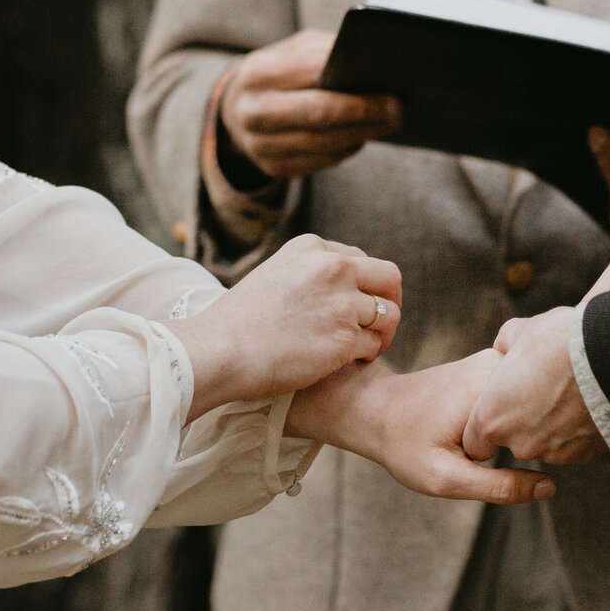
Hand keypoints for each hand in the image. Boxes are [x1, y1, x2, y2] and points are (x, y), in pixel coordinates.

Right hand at [176, 235, 400, 415]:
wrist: (219, 350)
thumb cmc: (238, 322)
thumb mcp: (274, 275)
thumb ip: (308, 275)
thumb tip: (335, 289)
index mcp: (313, 248)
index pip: (361, 260)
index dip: (364, 285)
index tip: (355, 305)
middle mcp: (332, 268)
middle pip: (390, 278)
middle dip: (390, 301)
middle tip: (378, 324)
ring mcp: (341, 303)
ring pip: (389, 314)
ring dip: (382, 333)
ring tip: (366, 347)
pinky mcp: (344, 338)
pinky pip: (375, 345)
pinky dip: (369, 355)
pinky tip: (351, 362)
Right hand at [221, 30, 402, 179]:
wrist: (236, 109)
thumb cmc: (279, 72)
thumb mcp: (295, 51)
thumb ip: (327, 52)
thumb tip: (374, 63)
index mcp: (259, 73)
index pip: (316, 76)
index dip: (356, 83)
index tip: (394, 88)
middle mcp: (253, 111)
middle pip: (321, 115)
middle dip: (366, 113)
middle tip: (400, 111)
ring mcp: (260, 145)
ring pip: (325, 144)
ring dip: (363, 134)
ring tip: (390, 123)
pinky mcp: (273, 167)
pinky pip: (321, 161)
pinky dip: (347, 148)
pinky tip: (362, 136)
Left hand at [288, 354, 556, 504]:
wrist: (375, 410)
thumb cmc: (404, 446)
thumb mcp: (446, 478)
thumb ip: (498, 486)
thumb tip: (550, 488)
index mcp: (487, 389)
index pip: (539, 424)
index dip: (523, 452)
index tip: (482, 459)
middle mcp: (496, 365)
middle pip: (537, 410)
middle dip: (520, 436)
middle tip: (472, 449)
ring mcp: (495, 360)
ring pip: (529, 404)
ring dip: (514, 426)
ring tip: (473, 439)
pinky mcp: (492, 365)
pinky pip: (518, 396)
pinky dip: (508, 416)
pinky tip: (477, 428)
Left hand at [459, 307, 606, 464]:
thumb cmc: (559, 342)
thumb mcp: (518, 332)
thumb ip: (504, 347)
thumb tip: (505, 350)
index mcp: (493, 418)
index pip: (476, 441)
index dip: (487, 423)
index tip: (501, 405)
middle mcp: (520, 444)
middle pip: (514, 442)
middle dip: (523, 421)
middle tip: (541, 389)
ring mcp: (555, 452)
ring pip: (546, 443)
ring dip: (552, 424)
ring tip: (568, 391)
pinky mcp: (585, 454)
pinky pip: (574, 444)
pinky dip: (578, 428)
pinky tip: (587, 402)